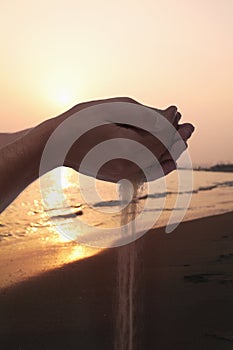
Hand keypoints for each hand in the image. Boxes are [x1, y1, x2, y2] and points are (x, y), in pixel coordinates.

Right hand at [54, 97, 193, 181]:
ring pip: (157, 166)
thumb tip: (168, 117)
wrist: (58, 145)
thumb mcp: (115, 109)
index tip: (175, 109)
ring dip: (170, 152)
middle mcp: (129, 167)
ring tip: (182, 139)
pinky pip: (146, 172)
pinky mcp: (119, 177)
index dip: (172, 123)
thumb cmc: (82, 121)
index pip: (162, 137)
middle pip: (163, 154)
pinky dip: (159, 163)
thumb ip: (145, 115)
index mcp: (129, 148)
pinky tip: (167, 157)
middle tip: (190, 127)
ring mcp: (123, 175)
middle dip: (178, 139)